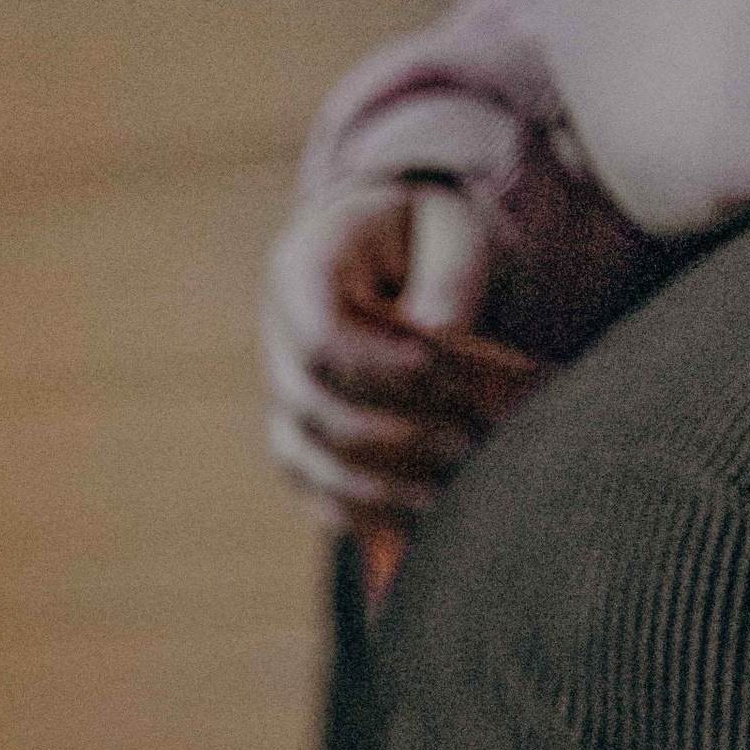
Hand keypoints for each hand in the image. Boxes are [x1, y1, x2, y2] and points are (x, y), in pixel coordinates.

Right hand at [261, 183, 544, 530]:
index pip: (320, 339)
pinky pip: (311, 487)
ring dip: (381, 484)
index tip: (449, 376)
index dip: (383, 369)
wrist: (407, 252)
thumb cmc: (434, 235)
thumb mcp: (455, 228)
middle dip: (397, 433)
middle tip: (474, 442)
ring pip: (308, 457)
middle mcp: (276, 333)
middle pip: (315, 408)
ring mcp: (280, 389)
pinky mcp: (297, 434)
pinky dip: (359, 511)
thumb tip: (441, 329)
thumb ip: (452, 270)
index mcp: (302, 266)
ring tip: (454, 490)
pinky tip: (415, 521)